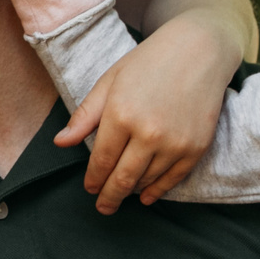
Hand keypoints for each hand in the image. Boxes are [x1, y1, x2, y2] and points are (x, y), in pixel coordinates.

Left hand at [55, 15, 242, 212]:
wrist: (199, 51)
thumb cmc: (149, 62)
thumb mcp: (110, 82)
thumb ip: (85, 116)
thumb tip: (60, 143)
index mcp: (121, 115)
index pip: (101, 161)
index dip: (93, 179)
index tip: (89, 188)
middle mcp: (148, 133)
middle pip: (122, 179)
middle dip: (108, 197)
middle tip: (102, 207)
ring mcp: (174, 143)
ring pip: (146, 181)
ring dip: (131, 191)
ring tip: (121, 194)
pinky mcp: (196, 148)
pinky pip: (172, 179)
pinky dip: (157, 191)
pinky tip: (147, 195)